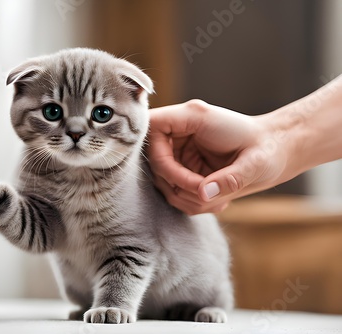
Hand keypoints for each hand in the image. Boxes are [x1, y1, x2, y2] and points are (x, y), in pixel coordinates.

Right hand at [147, 100, 289, 214]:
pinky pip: (174, 190)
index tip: (187, 179)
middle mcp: (181, 131)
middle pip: (154, 161)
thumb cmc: (270, 149)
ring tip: (218, 200)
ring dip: (187, 198)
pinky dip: (192, 202)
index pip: (152, 127)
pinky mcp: (183, 166)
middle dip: (178, 185)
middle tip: (208, 195)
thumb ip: (230, 178)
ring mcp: (179, 149)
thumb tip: (203, 194)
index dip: (158, 157)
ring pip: (162, 180)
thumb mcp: (256, 163)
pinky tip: (218, 201)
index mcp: (193, 116)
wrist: (278, 152)